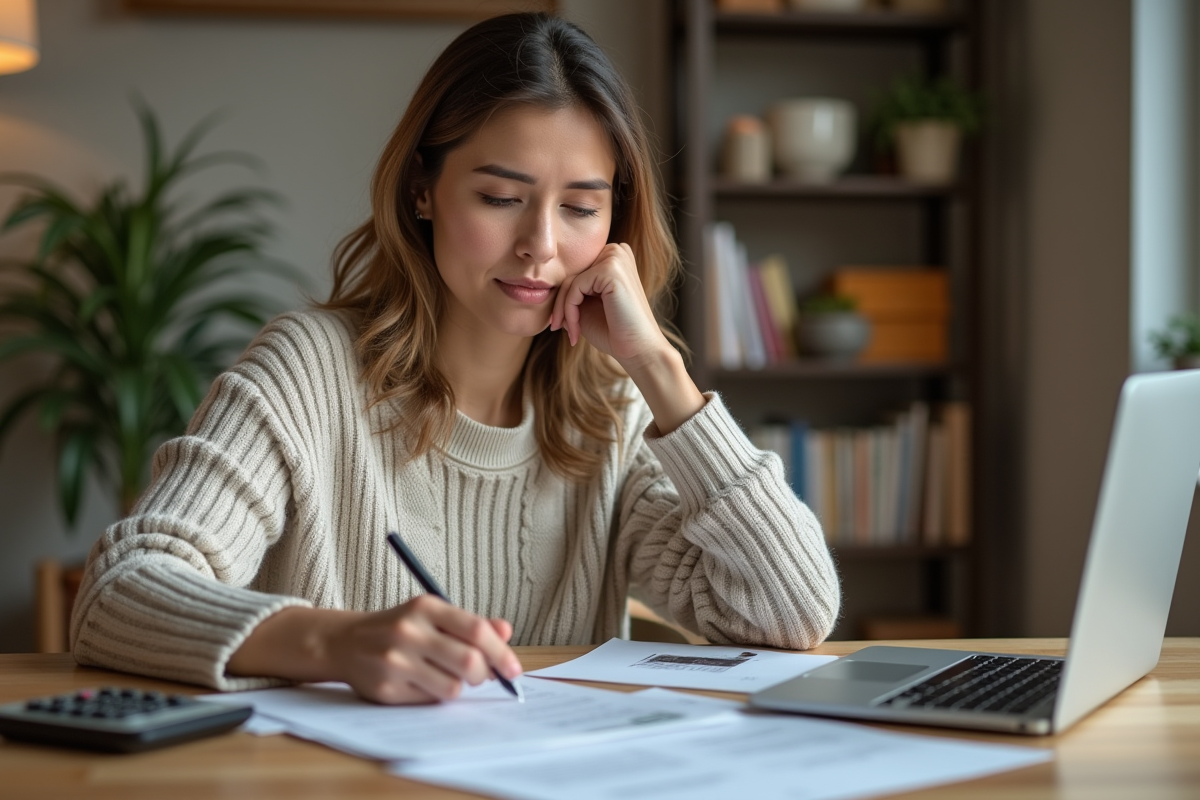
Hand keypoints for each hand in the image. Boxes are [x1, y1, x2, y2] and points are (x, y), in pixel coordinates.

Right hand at [227, 599, 521, 704]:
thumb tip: (506, 632)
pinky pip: (429, 701)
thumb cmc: (400, 627)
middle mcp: (409, 631)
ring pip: (452, 687)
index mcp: (426, 607)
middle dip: (485, 675)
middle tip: (482, 676)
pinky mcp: (386, 688)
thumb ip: (470, 623)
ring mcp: (395, 661)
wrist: (345, 642)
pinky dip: (436, 695)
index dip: (501, 652)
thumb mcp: (433, 615)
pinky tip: (424, 683)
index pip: (476, 630)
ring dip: (460, 687)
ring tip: (449, 677)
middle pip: (469, 662)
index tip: (513, 669)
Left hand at [548, 242, 705, 434]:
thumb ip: (570, 291)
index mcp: (612, 257)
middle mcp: (616, 251)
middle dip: (561, 304)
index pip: (575, 272)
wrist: (638, 351)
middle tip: (559, 329)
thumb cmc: (614, 332)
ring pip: (569, 281)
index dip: (564, 299)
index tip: (560, 324)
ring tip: (571, 333)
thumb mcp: (585, 306)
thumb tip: (543, 286)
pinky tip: (576, 331)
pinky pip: (574, 287)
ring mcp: (615, 257)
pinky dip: (569, 311)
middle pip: (570, 274)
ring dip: (564, 310)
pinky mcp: (611, 269)